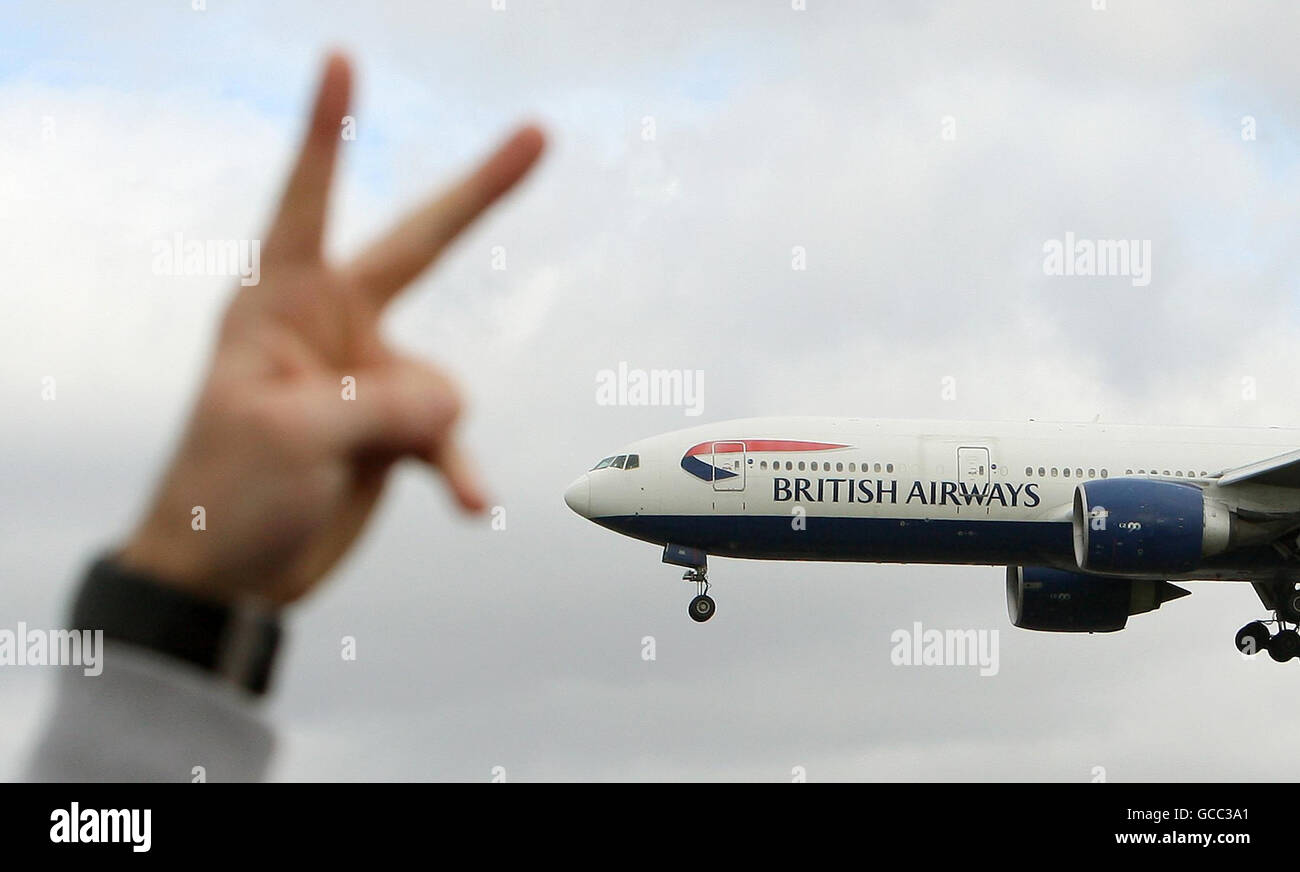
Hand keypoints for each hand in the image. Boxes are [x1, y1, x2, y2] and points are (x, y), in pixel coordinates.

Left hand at [118, 53, 544, 605]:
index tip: (341, 62)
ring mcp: (369, 379)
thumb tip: (452, 405)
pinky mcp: (392, 431)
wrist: (229, 577)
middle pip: (419, 245)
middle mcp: (332, 327)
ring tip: (380, 466)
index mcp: (280, 304)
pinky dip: (458, 470)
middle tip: (537, 135)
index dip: (327, 133)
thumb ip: (385, 402)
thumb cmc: (225, 492)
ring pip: (443, 385)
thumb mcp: (294, 434)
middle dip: (480, 192)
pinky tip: (470, 504)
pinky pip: (448, 441)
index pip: (306, 200)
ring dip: (430, 431)